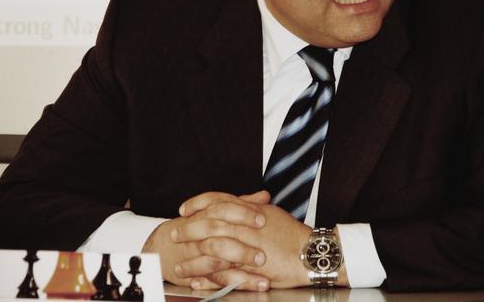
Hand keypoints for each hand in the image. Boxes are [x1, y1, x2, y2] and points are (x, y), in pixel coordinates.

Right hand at [142, 190, 271, 290]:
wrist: (164, 248)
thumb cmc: (195, 228)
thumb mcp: (215, 212)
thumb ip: (241, 204)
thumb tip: (264, 196)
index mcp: (205, 214)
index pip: (222, 208)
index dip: (242, 212)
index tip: (262, 218)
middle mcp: (199, 234)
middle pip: (217, 232)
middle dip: (241, 238)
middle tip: (262, 240)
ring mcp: (196, 254)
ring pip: (216, 257)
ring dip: (240, 260)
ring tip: (260, 262)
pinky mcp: (198, 274)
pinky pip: (217, 279)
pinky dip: (236, 282)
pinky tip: (253, 283)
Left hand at [175, 191, 312, 288]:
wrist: (309, 253)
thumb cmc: (294, 234)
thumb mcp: (271, 214)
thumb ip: (252, 206)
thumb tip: (242, 201)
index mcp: (247, 210)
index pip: (216, 201)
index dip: (197, 204)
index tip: (184, 210)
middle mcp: (243, 226)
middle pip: (207, 224)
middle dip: (187, 230)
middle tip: (174, 235)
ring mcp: (243, 247)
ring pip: (209, 252)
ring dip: (191, 260)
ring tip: (178, 266)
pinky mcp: (247, 269)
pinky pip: (220, 274)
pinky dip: (206, 279)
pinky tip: (195, 282)